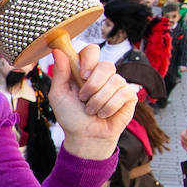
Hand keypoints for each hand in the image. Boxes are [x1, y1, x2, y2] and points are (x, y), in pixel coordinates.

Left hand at [48, 43, 135, 161]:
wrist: (85, 137)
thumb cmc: (71, 116)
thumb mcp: (59, 95)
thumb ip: (59, 72)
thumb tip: (57, 49)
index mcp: (85, 70)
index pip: (91, 50)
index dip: (88, 60)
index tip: (82, 75)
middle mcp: (102, 75)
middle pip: (106, 65)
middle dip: (92, 85)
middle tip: (84, 98)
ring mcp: (117, 84)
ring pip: (114, 81)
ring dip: (98, 101)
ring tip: (91, 111)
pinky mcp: (129, 95)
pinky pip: (123, 93)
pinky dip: (109, 107)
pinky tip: (104, 114)